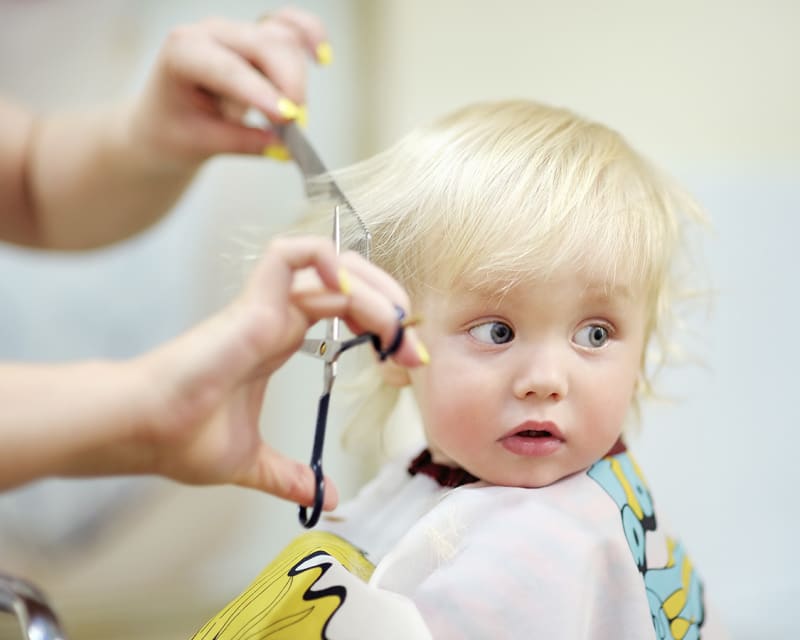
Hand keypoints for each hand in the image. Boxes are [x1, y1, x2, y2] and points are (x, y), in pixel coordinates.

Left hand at [128, 7, 328, 170]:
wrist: (165, 120)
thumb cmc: (173, 130)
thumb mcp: (199, 143)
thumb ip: (242, 143)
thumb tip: (283, 147)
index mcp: (183, 52)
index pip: (227, 68)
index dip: (260, 91)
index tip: (287, 117)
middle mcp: (211, 33)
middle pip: (263, 45)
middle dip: (288, 84)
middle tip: (297, 126)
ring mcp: (237, 32)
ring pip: (282, 40)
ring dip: (295, 78)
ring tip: (288, 119)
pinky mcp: (258, 38)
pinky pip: (290, 26)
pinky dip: (310, 35)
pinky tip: (322, 57)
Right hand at [139, 236, 426, 507]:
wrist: (144, 431)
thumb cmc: (182, 437)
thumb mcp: (253, 462)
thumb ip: (289, 476)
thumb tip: (325, 497)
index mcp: (279, 339)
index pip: (343, 309)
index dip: (381, 325)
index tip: (407, 360)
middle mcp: (277, 316)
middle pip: (347, 282)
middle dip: (389, 303)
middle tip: (412, 344)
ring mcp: (266, 306)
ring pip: (331, 266)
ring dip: (374, 289)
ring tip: (395, 327)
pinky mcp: (252, 303)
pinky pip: (291, 255)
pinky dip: (327, 260)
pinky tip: (352, 294)